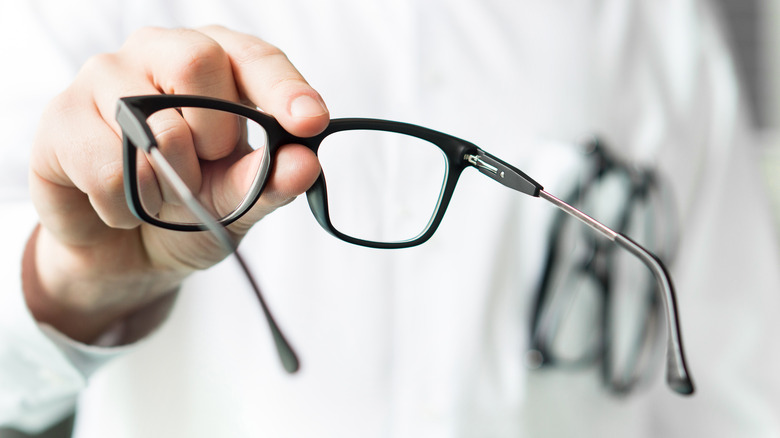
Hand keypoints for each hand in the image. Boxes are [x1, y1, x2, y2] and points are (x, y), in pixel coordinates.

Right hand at [24, 26, 327, 342]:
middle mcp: (157, 53)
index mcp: (213, 62)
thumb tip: (304, 163)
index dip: (283, 87)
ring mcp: (102, 79)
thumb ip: (270, 181)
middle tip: (206, 167)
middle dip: (215, 136)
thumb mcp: (238, 201)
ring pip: (154, 125)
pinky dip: (129, 207)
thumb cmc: (188, 209)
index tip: (310, 121)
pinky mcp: (61, 119)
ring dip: (171, 184)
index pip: (253, 57)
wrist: (126, 252)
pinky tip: (125, 206)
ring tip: (160, 193)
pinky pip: (111, 168)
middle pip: (196, 61)